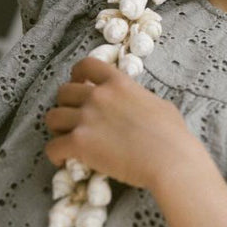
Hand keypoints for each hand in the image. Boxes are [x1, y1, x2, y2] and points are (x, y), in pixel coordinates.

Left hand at [43, 57, 193, 191]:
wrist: (170, 160)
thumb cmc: (173, 136)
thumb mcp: (160, 105)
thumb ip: (141, 100)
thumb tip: (139, 105)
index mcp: (118, 83)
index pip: (86, 65)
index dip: (77, 75)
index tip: (78, 84)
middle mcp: (98, 96)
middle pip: (63, 92)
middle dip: (66, 105)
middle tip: (73, 120)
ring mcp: (86, 118)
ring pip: (52, 118)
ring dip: (58, 129)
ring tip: (66, 140)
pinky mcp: (79, 143)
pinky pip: (52, 146)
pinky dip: (55, 154)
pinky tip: (63, 161)